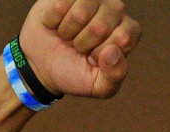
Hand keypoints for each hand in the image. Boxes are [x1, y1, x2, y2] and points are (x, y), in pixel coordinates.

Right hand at [18, 0, 142, 98]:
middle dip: (83, 44)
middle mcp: (114, 10)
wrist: (41, 65)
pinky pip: (59, 4)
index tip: (93, 58)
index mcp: (127, 33)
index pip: (124, 38)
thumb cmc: (74, 73)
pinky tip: (55, 24)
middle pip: (100, 26)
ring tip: (67, 36)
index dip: (102, 53)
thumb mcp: (98, 86)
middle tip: (78, 47)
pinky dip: (52, 21)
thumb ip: (114, 75)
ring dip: (67, 32)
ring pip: (80, 14)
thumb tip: (112, 51)